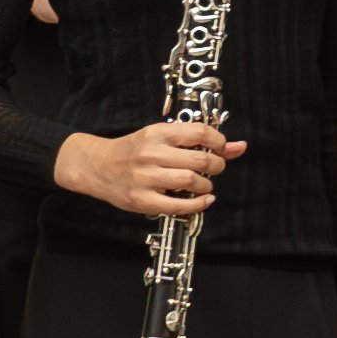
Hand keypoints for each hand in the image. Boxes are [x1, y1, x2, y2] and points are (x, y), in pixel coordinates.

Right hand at [64, 118, 241, 222]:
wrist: (96, 166)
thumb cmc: (133, 151)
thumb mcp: (163, 137)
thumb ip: (199, 140)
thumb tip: (240, 146)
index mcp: (158, 133)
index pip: (200, 133)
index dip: (219, 142)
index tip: (220, 149)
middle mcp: (151, 153)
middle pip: (200, 160)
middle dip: (217, 165)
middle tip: (214, 168)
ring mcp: (145, 177)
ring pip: (191, 181)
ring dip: (206, 185)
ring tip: (203, 184)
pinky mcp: (141, 199)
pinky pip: (178, 205)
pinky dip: (198, 204)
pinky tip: (204, 200)